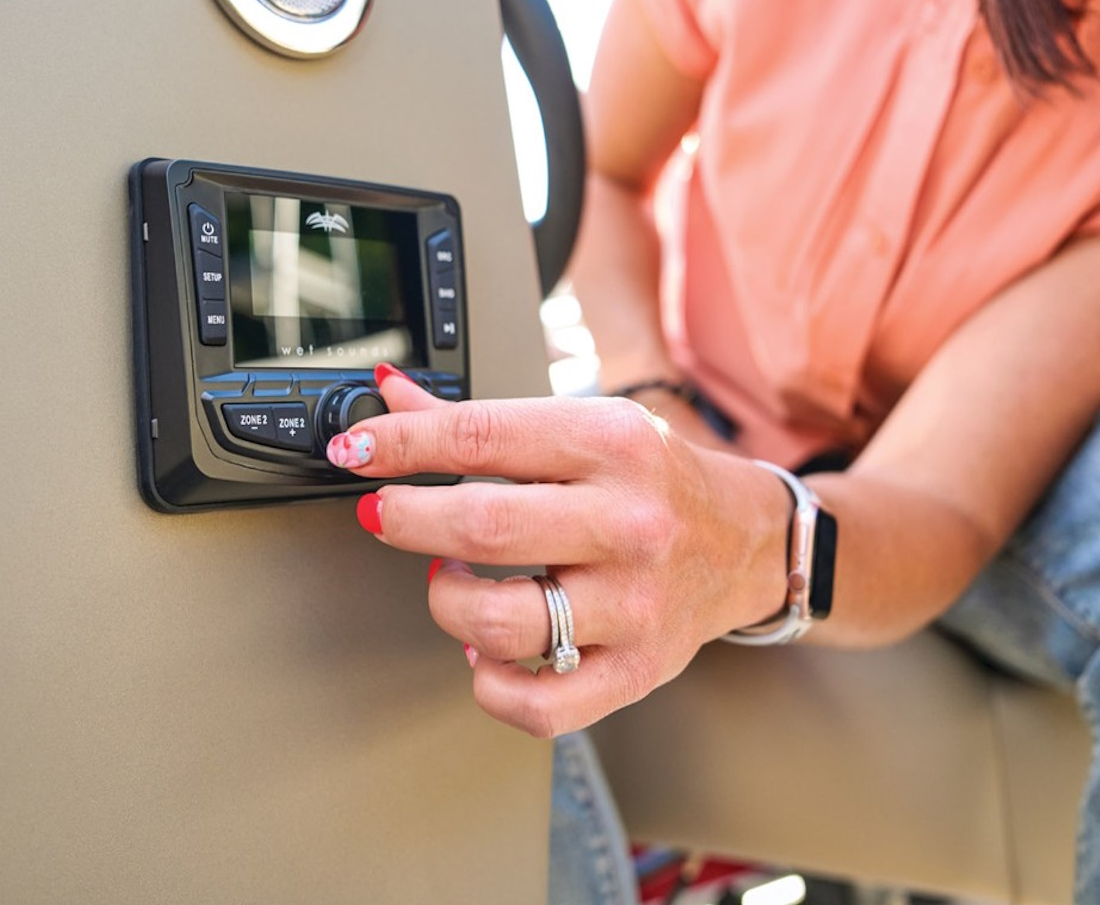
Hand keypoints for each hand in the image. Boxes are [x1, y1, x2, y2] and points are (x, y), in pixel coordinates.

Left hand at [326, 367, 788, 737]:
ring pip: (497, 621)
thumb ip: (481, 421)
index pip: (480, 439)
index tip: (355, 452)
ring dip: (443, 598)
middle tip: (382, 513)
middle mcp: (628, 523)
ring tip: (447, 576)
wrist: (744, 543)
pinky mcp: (635, 670)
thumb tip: (389, 395)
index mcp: (612, 445)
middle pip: (480, 527)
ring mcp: (634, 604)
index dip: (400, 445)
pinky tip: (486, 648)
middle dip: (404, 519)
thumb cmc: (652, 482)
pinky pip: (537, 704)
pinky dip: (489, 682)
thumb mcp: (580, 427)